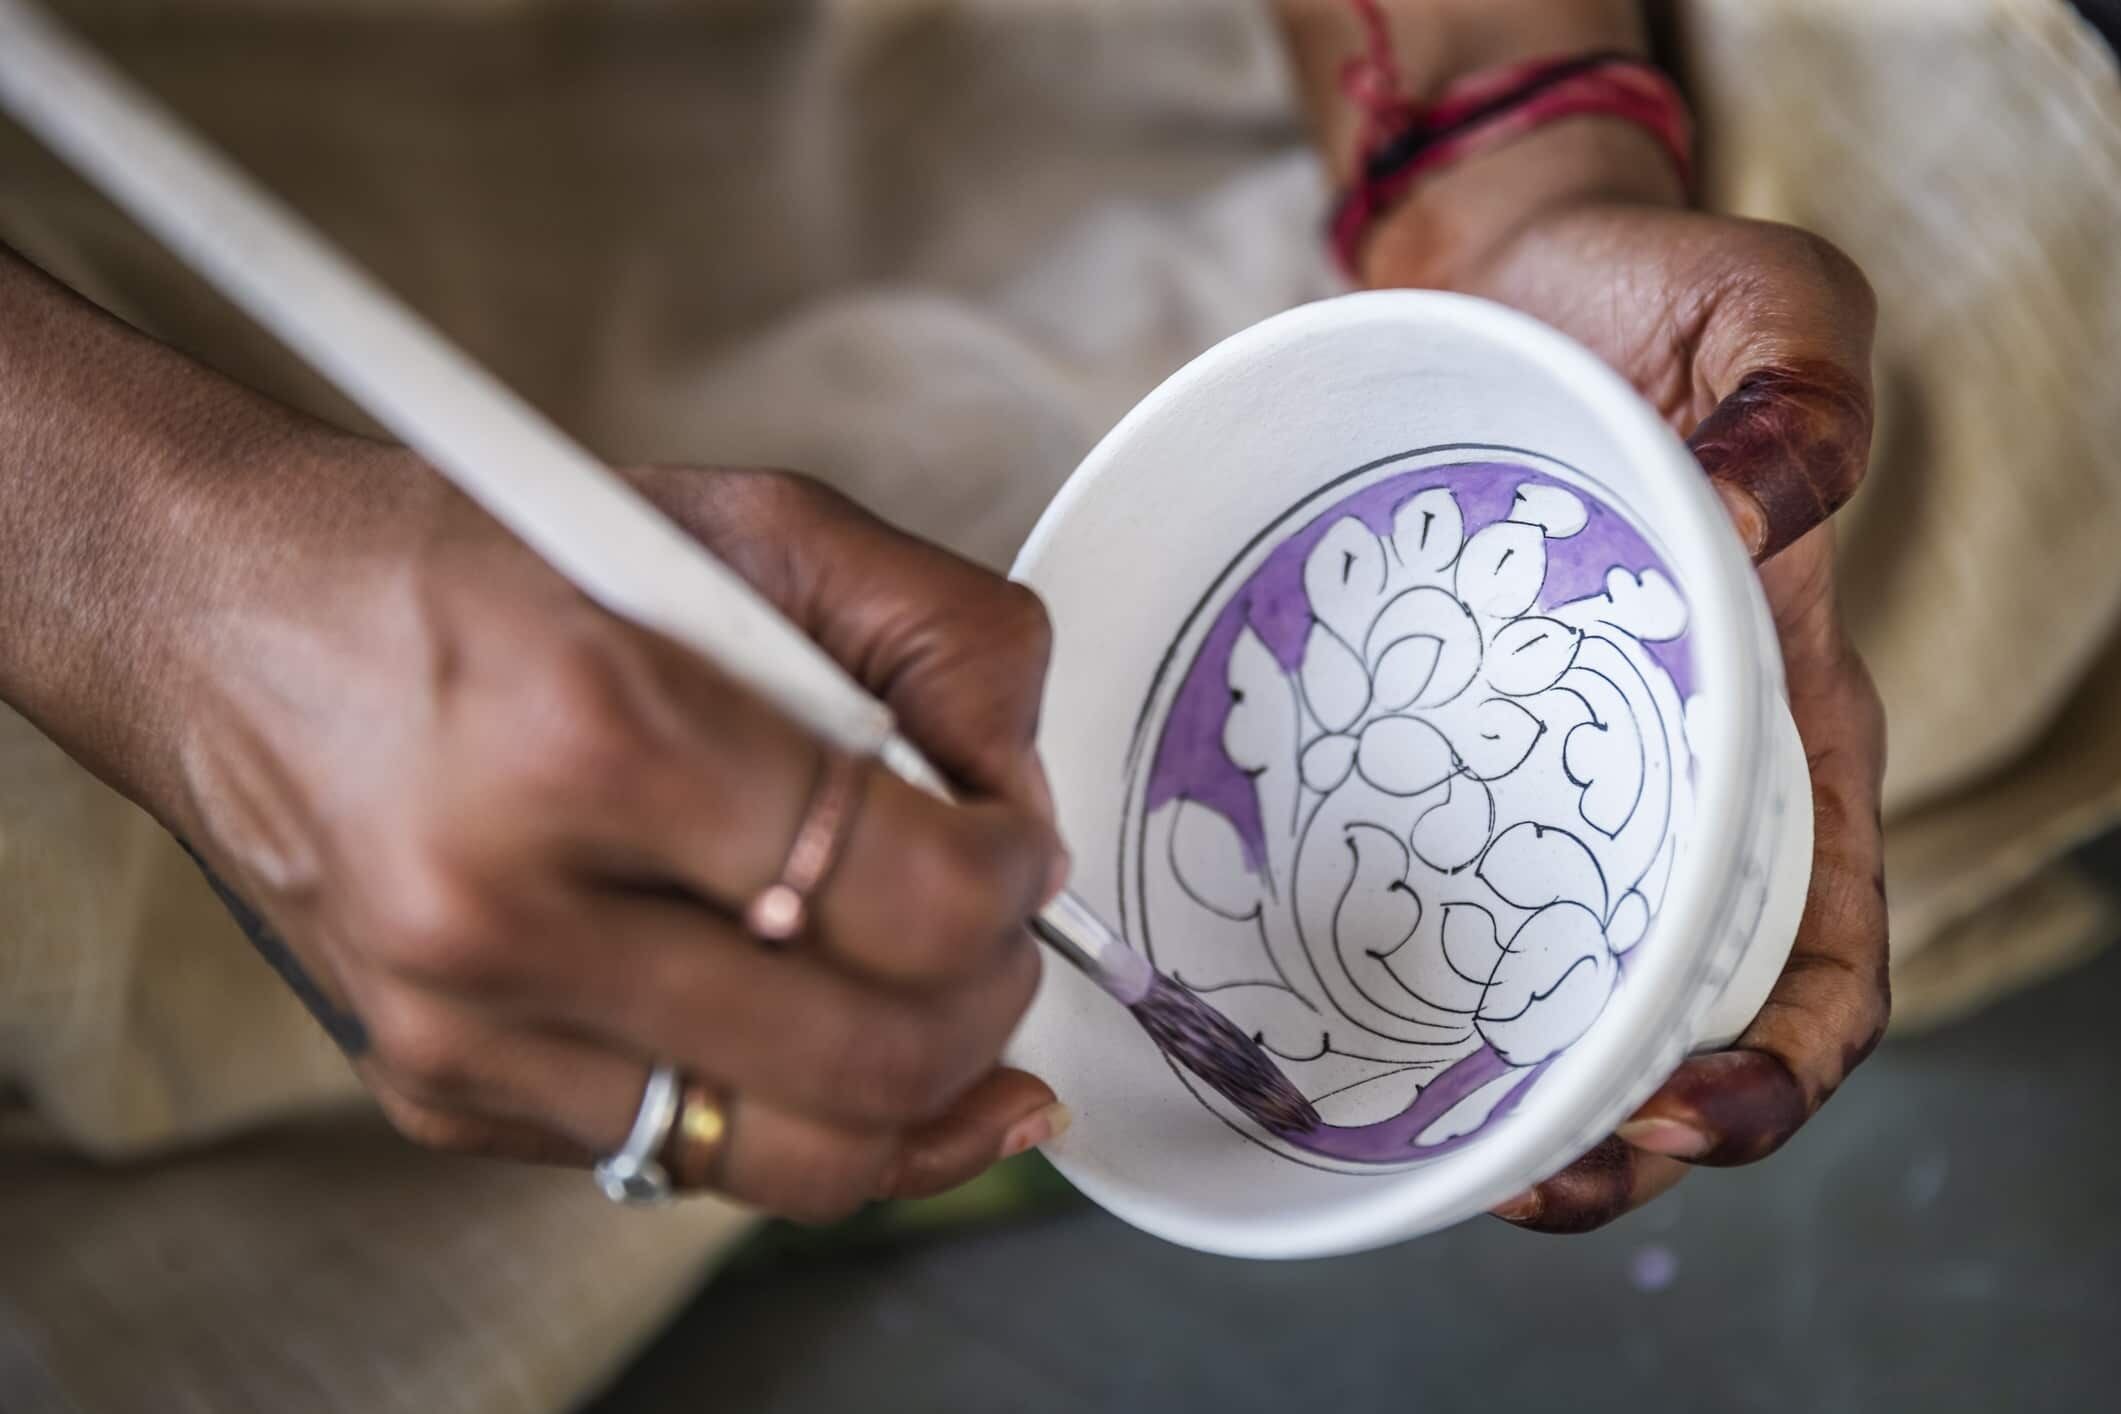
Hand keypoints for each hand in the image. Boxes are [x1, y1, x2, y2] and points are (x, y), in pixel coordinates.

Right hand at [155, 450, 1066, 1222]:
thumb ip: (933, 635)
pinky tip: (797, 1021)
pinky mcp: (436, 1096)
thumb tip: (1017, 797)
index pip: (911, 897)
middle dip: (986, 998)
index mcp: (596, 733)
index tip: (1007, 842)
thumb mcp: (737, 523)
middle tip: (984, 925)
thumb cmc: (478, 560)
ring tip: (916, 992)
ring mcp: (464, 1032)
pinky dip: (782, 1107)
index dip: (1010, 879)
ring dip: (911, 1087)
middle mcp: (510, 911)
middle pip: (876, 1059)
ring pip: (801, 1162)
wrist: (222, 619)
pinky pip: (684, 1162)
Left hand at [1368, 187, 1888, 1231]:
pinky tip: (1304, 1009)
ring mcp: (1541, 777)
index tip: (1687, 1114)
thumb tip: (1765, 518)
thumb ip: (1806, 399)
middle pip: (1669, 1019)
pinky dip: (1382, 970)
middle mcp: (1671, 784)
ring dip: (1489, 1094)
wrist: (1512, 276)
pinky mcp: (1433, 745)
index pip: (1821, 949)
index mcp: (1786, 726)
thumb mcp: (1775, 310)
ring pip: (1535, 985)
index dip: (1779, 1068)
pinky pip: (1417, 880)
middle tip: (1513, 1180)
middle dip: (1613, 1138)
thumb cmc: (1657, 300)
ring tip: (1408, 1149)